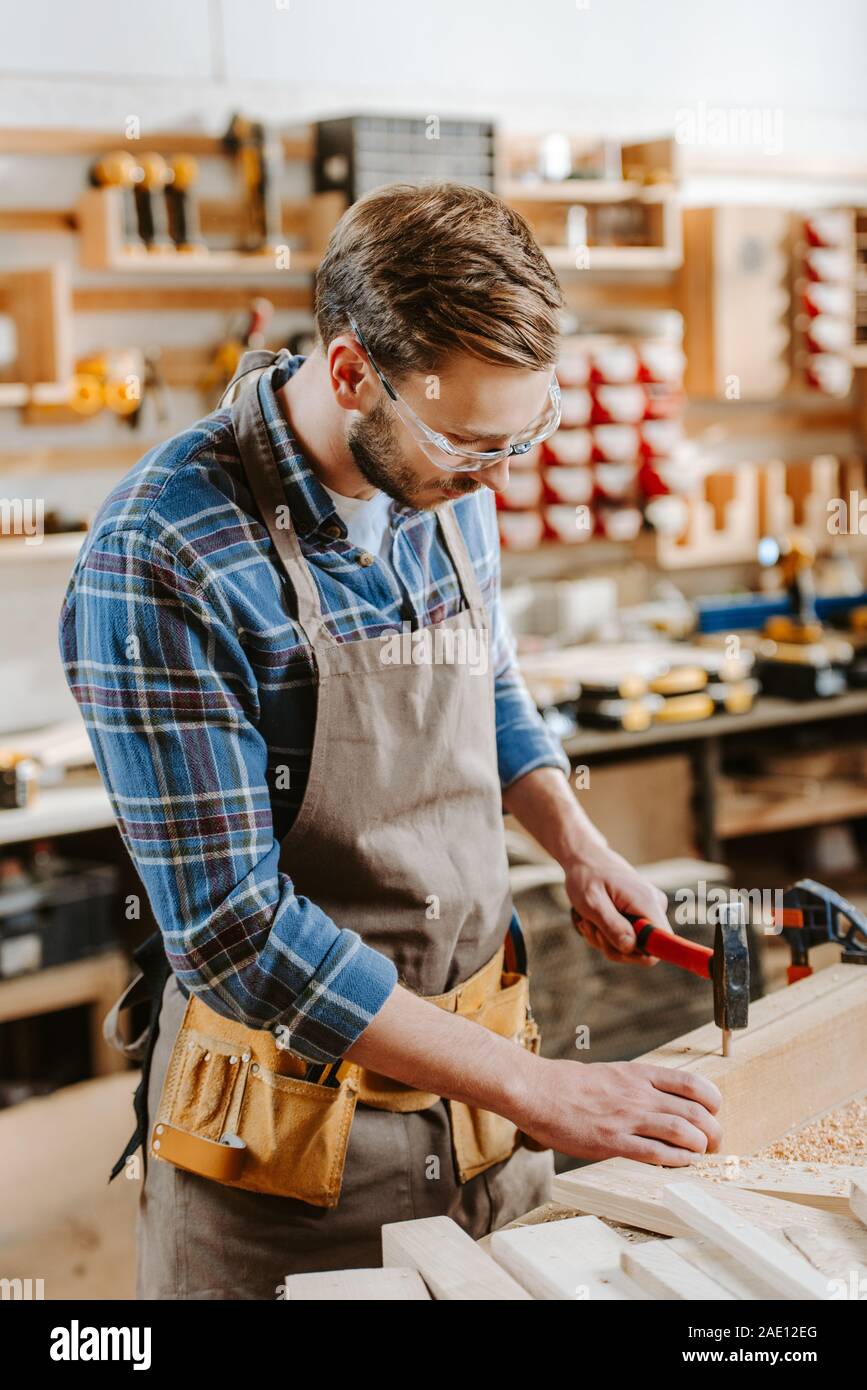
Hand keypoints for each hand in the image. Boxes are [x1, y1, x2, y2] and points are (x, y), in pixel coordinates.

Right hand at [518, 1055, 722, 1163]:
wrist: (539, 1091)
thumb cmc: (571, 1085)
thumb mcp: (613, 1074)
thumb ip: (638, 1087)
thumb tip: (663, 1103)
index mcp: (639, 1074)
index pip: (691, 1083)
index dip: (712, 1100)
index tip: (713, 1112)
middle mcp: (639, 1094)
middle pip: (694, 1111)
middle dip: (713, 1130)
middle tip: (715, 1142)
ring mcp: (627, 1118)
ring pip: (681, 1131)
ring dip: (699, 1146)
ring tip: (701, 1154)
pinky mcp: (613, 1142)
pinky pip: (656, 1153)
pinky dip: (676, 1160)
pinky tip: (682, 1163)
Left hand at [565, 846, 669, 965]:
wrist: (585, 858)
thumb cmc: (586, 877)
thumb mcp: (591, 902)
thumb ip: (611, 925)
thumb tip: (630, 948)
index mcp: (647, 902)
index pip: (664, 942)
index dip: (642, 953)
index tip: (617, 945)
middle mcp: (654, 906)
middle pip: (645, 950)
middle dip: (614, 946)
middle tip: (592, 928)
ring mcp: (649, 910)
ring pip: (633, 946)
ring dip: (606, 940)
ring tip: (589, 921)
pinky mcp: (641, 914)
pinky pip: (629, 937)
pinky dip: (608, 935)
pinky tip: (595, 920)